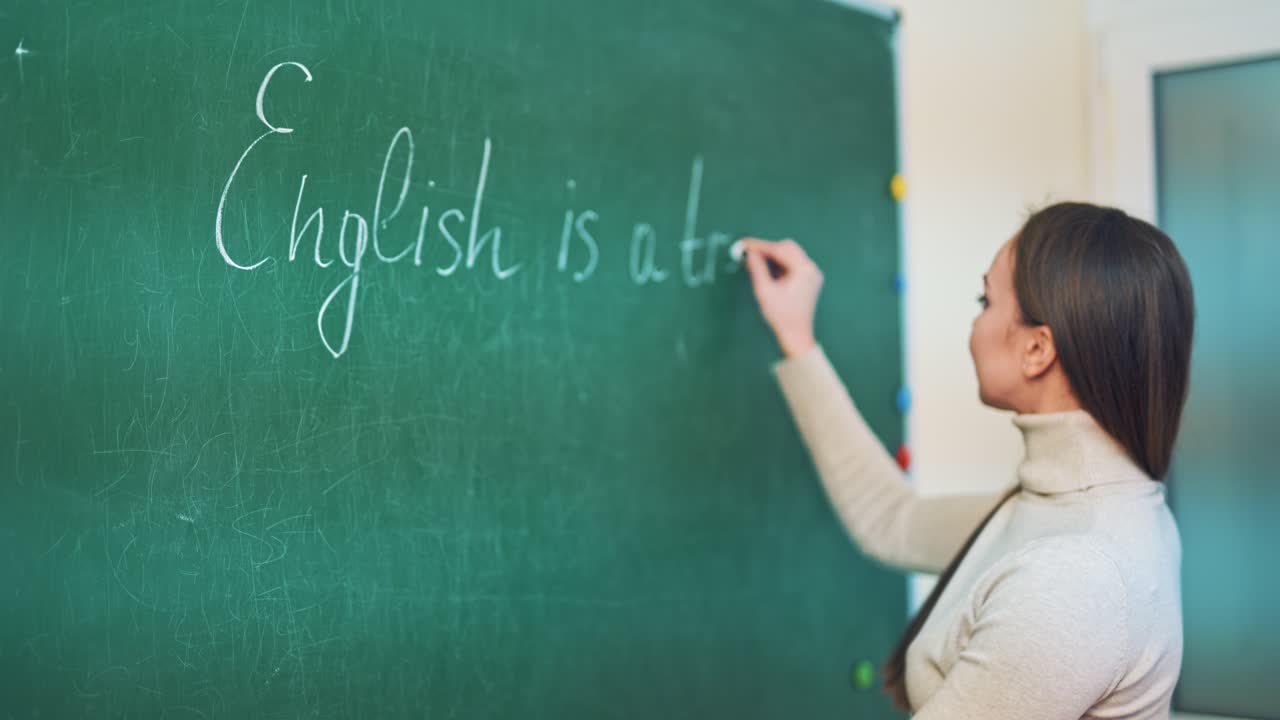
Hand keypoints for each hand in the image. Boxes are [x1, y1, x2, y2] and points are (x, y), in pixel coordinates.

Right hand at [739, 238, 822, 357]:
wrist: (795, 335)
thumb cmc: (782, 317)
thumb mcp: (764, 291)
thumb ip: (756, 268)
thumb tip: (748, 252)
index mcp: (804, 270)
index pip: (779, 249)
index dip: (759, 246)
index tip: (744, 244)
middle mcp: (811, 269)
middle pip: (787, 247)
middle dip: (767, 248)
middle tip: (748, 252)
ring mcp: (811, 274)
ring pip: (789, 254)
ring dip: (772, 256)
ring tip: (755, 261)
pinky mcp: (808, 279)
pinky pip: (792, 264)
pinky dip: (779, 263)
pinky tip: (767, 269)